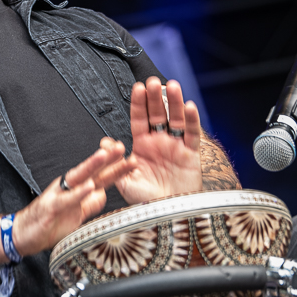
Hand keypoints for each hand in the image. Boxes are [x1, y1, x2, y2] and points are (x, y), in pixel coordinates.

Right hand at [12, 141, 134, 256]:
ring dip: (92, 165)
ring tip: (104, 156)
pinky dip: (78, 192)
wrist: (23, 234)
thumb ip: (90, 204)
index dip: (115, 169)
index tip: (130, 161)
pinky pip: (67, 198)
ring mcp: (59, 195)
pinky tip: (89, 186)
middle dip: (107, 159)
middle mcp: (68, 187)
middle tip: (122, 148)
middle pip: (91, 171)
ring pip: (78, 177)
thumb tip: (104, 194)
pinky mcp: (51, 206)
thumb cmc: (48, 223)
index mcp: (76, 189)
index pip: (100, 177)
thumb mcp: (76, 214)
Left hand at [115, 77, 202, 203]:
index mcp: (142, 146)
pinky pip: (192, 135)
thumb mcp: (125, 182)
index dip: (139, 104)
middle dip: (154, 98)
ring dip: (174, 102)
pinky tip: (188, 106)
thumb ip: (115, 162)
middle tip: (152, 81)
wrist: (166, 216)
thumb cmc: (145, 201)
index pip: (140, 119)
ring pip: (176, 119)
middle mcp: (159, 142)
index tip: (137, 87)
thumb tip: (105, 142)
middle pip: (158, 114)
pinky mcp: (191, 154)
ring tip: (171, 86)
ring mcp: (176, 146)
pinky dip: (192, 120)